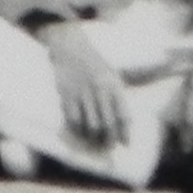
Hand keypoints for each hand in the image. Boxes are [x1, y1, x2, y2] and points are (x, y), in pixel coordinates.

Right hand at [42, 20, 128, 147]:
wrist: (70, 45)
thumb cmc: (93, 62)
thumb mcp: (112, 73)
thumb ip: (118, 95)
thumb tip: (124, 122)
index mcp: (114, 84)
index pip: (123, 114)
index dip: (126, 132)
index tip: (126, 145)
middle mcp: (100, 89)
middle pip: (107, 123)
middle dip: (109, 139)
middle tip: (108, 147)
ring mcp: (82, 92)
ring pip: (90, 124)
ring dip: (93, 138)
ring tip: (94, 143)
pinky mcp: (66, 93)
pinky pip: (73, 119)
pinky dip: (77, 129)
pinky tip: (79, 133)